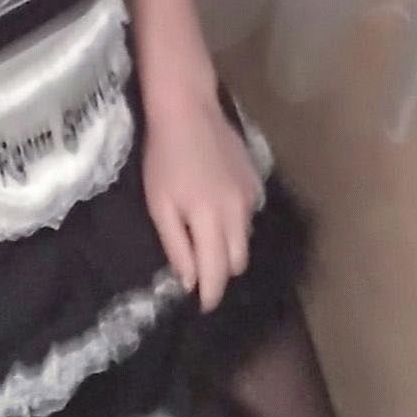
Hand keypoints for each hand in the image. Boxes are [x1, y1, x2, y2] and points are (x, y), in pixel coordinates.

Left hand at [142, 91, 262, 311]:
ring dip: (229, 247)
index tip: (202, 306)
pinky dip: (236, 222)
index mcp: (211, 220)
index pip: (218, 273)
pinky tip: (218, 208)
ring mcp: (251, 195)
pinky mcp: (256, 180)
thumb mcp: (160, 204)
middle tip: (201, 269)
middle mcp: (238, 213)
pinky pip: (250, 215)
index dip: (211, 295)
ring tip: (208, 239)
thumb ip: (177, 245)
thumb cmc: (164, 157)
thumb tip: (189, 280)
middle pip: (238, 261)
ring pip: (246, 239)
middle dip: (221, 272)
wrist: (188, 110)